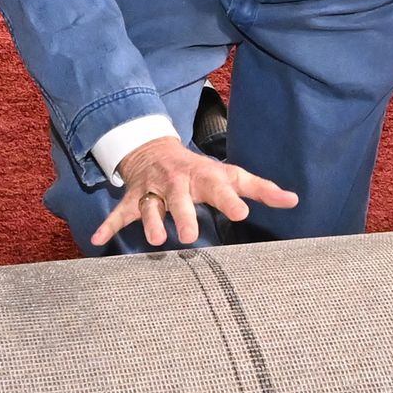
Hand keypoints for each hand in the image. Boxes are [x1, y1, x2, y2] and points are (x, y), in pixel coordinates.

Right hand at [91, 136, 299, 248]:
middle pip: (180, 198)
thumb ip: (261, 189)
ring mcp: (153, 191)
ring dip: (151, 222)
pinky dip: (108, 225)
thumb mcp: (231, 175)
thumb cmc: (202, 171)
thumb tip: (294, 200)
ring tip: (155, 241)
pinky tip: (99, 240)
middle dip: (183, 215)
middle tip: (190, 237)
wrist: (156, 151)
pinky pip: (119, 213)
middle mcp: (177, 182)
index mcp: (204, 177)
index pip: (219, 186)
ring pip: (150, 207)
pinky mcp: (133, 200)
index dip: (230, 199)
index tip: (241, 212)